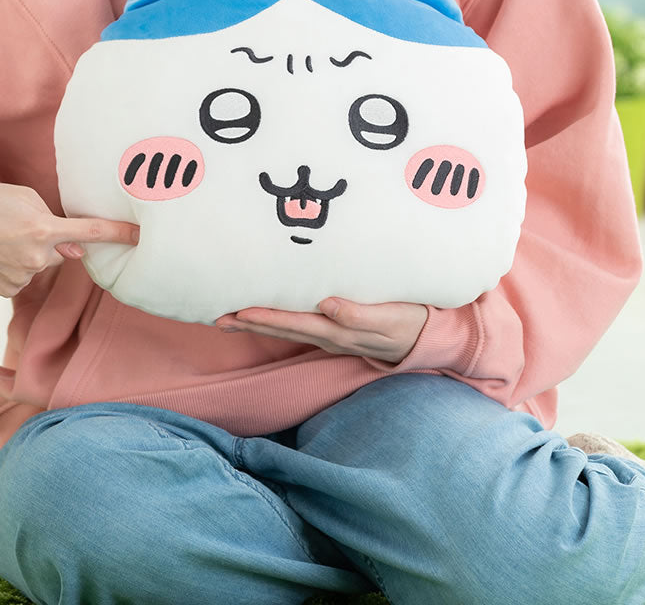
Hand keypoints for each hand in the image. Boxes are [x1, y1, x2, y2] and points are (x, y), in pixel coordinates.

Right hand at [0, 182, 138, 296]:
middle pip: (61, 254)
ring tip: (4, 240)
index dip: (118, 234)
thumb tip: (77, 251)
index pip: (90, 233)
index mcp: (44, 229)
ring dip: (30, 256)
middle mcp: (35, 257)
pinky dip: (14, 269)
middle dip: (49, 243)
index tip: (140, 236)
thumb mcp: (27, 199)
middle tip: (22, 229)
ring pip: (41, 267)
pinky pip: (23, 279)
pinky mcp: (6, 289)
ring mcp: (20, 276)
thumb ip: (57, 223)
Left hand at [215, 297, 427, 363]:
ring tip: (230, 317)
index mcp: (339, 331)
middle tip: (217, 317)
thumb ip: (358, 314)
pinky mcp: (336, 330)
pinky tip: (266, 315)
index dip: (266, 318)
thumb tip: (325, 306)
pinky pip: (299, 326)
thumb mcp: (389, 318)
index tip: (238, 311)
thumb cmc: (410, 321)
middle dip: (249, 323)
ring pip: (287, 330)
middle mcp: (329, 336)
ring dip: (257, 324)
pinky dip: (277, 321)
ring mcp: (331, 336)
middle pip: (282, 330)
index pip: (294, 324)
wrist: (427, 338)